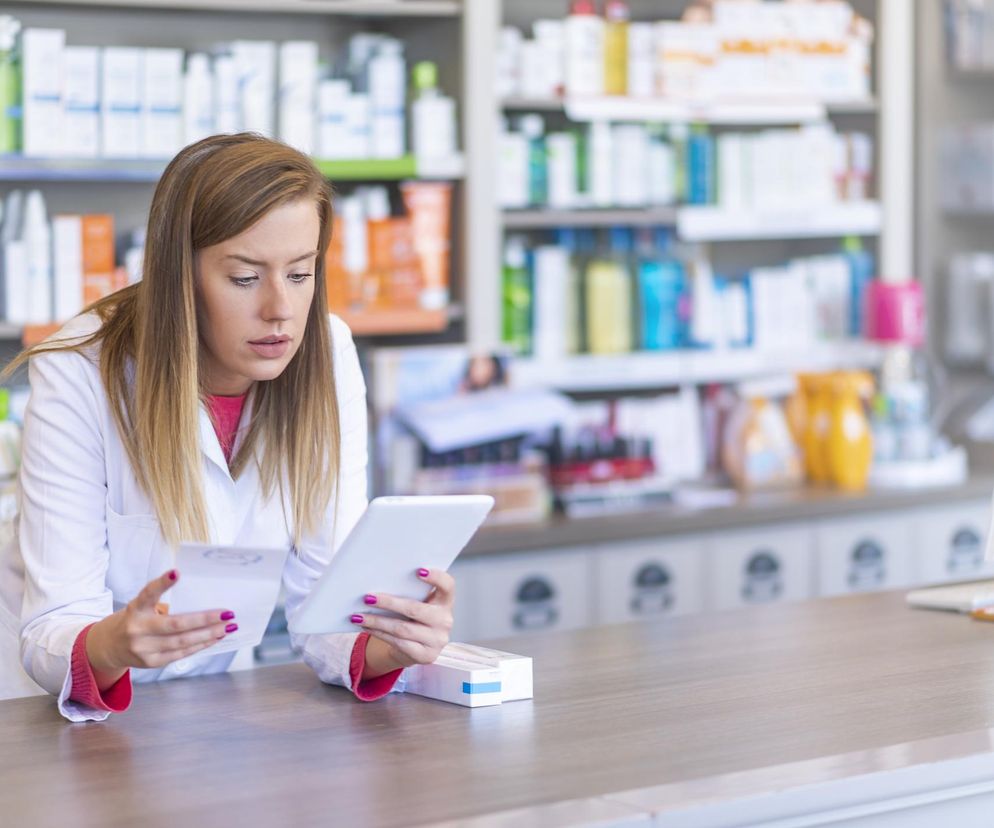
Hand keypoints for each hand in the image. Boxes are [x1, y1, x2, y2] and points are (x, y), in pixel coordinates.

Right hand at [85, 569, 235, 690]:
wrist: (107, 647)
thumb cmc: (133, 620)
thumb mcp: (140, 606)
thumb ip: (162, 602)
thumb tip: (201, 598)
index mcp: (135, 609)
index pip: (148, 594)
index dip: (161, 583)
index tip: (176, 573)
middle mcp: (137, 629)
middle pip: (175, 624)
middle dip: (205, 619)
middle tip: (227, 612)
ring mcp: (143, 648)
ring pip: (182, 642)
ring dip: (209, 634)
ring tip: (228, 627)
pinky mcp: (151, 662)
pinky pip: (181, 653)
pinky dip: (200, 645)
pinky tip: (215, 638)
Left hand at [354, 568, 454, 675]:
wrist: (417, 648)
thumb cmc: (415, 619)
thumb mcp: (418, 603)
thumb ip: (410, 593)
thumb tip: (381, 581)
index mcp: (445, 602)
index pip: (448, 586)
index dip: (436, 577)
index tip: (418, 570)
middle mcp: (445, 621)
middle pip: (415, 609)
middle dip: (388, 603)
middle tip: (368, 598)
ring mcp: (437, 640)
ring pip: (402, 628)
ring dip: (377, 621)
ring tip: (359, 616)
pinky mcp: (425, 656)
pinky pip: (398, 642)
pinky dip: (379, 633)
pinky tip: (367, 627)